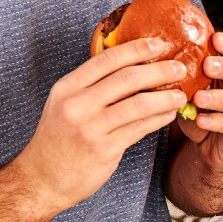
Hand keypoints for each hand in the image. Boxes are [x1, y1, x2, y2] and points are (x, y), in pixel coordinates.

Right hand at [18, 36, 188, 211]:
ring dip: (165, 97)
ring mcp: (90, 127)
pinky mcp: (104, 149)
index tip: (160, 43)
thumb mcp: (66, 104)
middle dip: (159, 71)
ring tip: (181, 95)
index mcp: (68, 87)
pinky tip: (169, 115)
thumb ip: (92, 86)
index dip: (137, 49)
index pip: (107, 60)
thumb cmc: (59, 138)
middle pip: (127, 79)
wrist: (42, 178)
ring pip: (139, 104)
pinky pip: (140, 128)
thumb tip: (132, 65)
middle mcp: (77, 104)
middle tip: (180, 68)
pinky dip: (159, 119)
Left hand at [174, 32, 222, 170]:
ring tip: (199, 98)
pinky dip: (218, 122)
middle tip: (207, 65)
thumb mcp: (192, 91)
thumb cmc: (203, 112)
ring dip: (220, 98)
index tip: (215, 38)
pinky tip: (201, 121)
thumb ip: (187, 76)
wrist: (211, 145)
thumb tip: (161, 59)